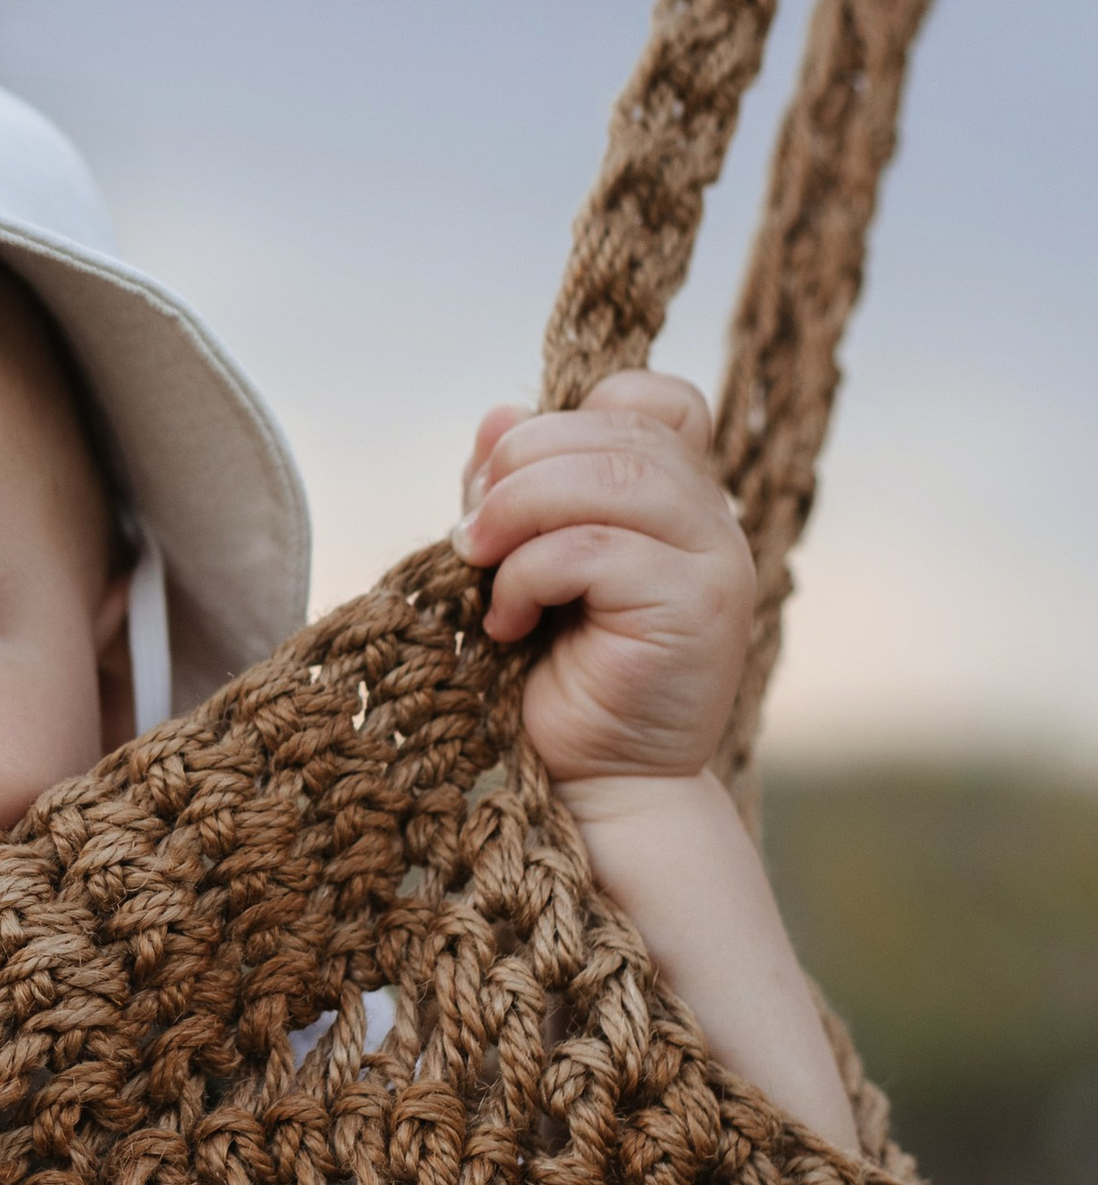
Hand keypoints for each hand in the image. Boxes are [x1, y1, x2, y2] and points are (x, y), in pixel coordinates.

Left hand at [455, 373, 748, 791]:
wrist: (599, 785)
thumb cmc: (555, 675)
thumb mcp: (522, 559)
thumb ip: (515, 488)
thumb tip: (499, 413)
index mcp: (679, 496)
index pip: (656, 399)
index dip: (576, 414)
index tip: (510, 476)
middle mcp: (712, 518)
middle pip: (616, 430)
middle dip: (519, 466)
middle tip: (469, 531)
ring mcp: (715, 561)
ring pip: (609, 478)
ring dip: (517, 511)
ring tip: (476, 562)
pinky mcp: (695, 610)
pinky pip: (595, 550)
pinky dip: (529, 574)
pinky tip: (507, 620)